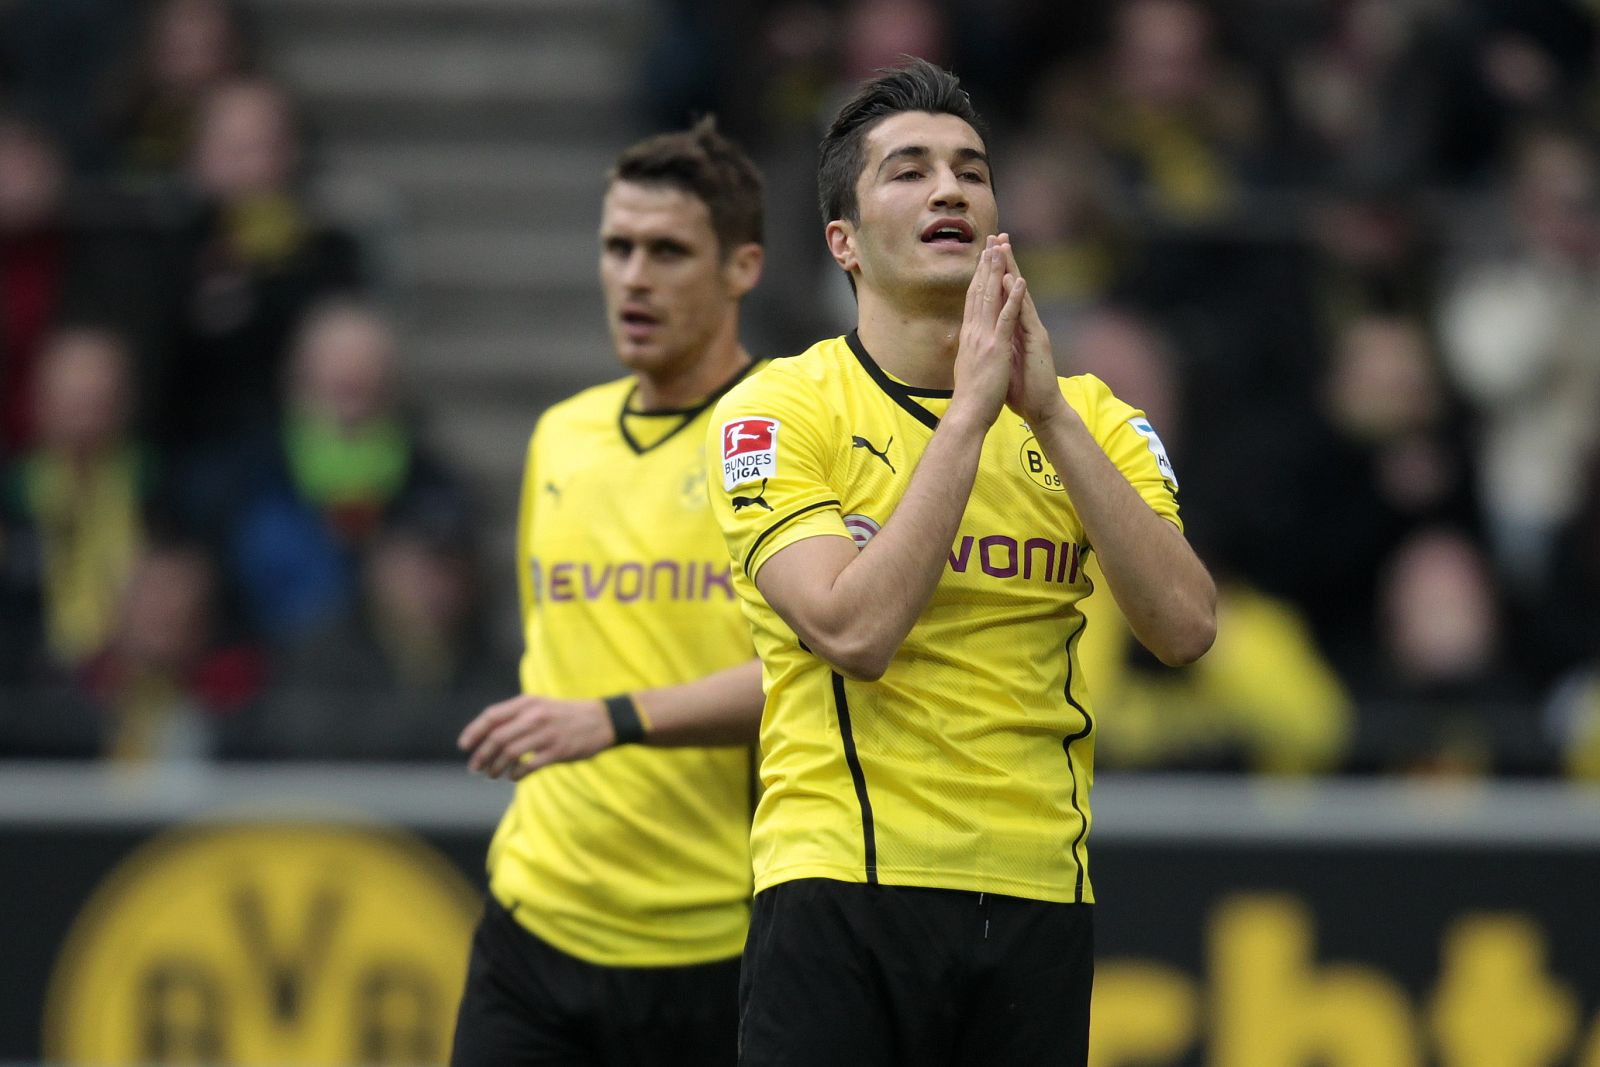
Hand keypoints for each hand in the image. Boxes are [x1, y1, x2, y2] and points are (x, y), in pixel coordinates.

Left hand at [458, 694, 614, 780]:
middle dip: (481, 755)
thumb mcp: (540, 706)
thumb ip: (516, 716)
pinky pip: (528, 766)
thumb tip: (487, 735)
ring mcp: (547, 734)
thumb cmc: (565, 715)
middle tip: (475, 768)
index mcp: (528, 703)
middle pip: (497, 738)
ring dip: (496, 767)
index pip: (492, 716)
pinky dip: (516, 774)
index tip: (463, 746)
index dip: (474, 731)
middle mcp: (535, 716)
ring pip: (510, 753)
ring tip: (493, 774)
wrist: (602, 720)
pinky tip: (514, 777)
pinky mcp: (558, 751)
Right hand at [951, 235, 1027, 428]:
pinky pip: (1006, 317)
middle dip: (986, 264)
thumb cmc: (970, 395)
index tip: (983, 257)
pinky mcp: (996, 347)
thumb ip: (969, 350)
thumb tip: (967, 342)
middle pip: (979, 291)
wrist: (968, 413)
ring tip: (1002, 249)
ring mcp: (984, 338)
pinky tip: (1018, 280)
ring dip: (997, 271)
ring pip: (990, 297)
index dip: (978, 276)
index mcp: (969, 336)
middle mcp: (973, 331)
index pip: (973, 299)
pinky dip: (1012, 297)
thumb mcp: (967, 366)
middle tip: (992, 240)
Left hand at [995, 237, 1068, 427]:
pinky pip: (1026, 315)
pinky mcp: (1038, 340)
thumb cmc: (1022, 390)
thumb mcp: (1003, 362)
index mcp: (1012, 330)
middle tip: (996, 237)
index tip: (983, 255)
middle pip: (1012, 289)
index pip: (1001, 298)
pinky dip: (1019, 297)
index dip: (993, 276)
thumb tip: (986, 338)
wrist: (1042, 409)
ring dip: (1012, 271)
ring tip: (1004, 248)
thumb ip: (998, 345)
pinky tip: (1013, 280)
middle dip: (1003, 263)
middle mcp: (1024, 326)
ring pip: (1020, 295)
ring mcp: (1033, 331)